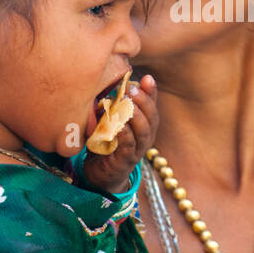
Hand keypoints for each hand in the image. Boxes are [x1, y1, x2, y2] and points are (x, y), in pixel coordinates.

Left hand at [81, 74, 157, 193]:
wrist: (100, 174)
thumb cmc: (107, 143)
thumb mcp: (113, 121)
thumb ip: (117, 105)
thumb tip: (115, 81)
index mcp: (145, 125)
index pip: (153, 106)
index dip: (152, 92)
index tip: (147, 78)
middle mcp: (145, 137)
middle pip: (152, 118)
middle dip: (144, 102)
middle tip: (132, 89)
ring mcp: (137, 150)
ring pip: (143, 131)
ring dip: (136, 116)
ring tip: (128, 104)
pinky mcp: (125, 160)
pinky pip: (129, 145)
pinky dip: (125, 134)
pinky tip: (119, 125)